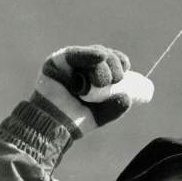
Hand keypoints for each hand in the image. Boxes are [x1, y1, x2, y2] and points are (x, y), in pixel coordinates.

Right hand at [36, 44, 153, 134]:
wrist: (53, 126)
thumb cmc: (74, 121)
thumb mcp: (100, 114)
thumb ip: (115, 106)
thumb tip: (128, 97)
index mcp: (91, 74)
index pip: (109, 60)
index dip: (120, 61)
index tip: (126, 69)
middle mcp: (80, 65)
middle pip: (104, 55)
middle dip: (114, 64)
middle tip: (116, 79)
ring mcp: (69, 62)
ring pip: (94, 54)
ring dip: (104, 66)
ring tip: (101, 83)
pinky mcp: (57, 61)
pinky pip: (75, 54)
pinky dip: (89, 55)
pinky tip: (100, 56)